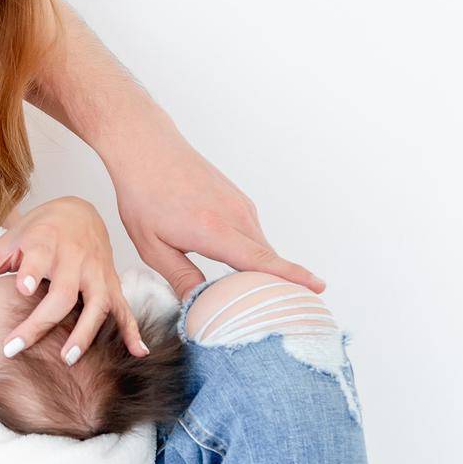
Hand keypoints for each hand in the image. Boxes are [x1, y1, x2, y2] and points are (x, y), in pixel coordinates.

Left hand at [0, 196, 145, 360]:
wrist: (78, 212)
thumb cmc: (34, 234)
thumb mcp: (3, 245)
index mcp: (43, 244)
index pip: (38, 258)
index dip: (31, 271)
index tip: (23, 287)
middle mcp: (73, 259)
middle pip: (61, 294)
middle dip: (40, 322)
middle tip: (14, 347)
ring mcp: (96, 274)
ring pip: (96, 305)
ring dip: (85, 333)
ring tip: (67, 359)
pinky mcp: (112, 284)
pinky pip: (126, 310)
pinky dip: (134, 331)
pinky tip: (139, 353)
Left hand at [106, 120, 324, 299]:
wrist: (148, 150)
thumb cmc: (144, 195)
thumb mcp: (152, 245)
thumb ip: (180, 277)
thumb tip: (198, 306)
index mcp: (214, 230)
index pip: (260, 260)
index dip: (290, 276)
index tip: (317, 286)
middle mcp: (235, 216)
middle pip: (268, 258)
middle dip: (279, 285)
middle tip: (285, 313)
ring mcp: (241, 205)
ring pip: (261, 246)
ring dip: (262, 269)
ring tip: (255, 296)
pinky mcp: (240, 200)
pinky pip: (254, 233)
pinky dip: (252, 252)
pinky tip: (237, 266)